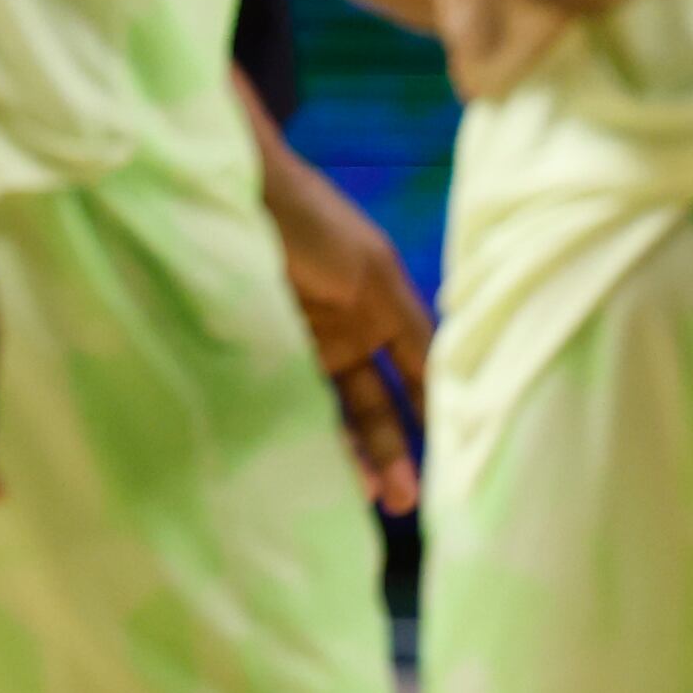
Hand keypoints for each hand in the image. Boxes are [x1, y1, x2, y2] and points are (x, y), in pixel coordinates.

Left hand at [257, 126, 433, 515]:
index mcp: (383, 312)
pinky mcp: (260, 355)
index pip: (417, 379)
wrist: (238, 191)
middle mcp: (347, 336)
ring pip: (336, 414)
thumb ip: (410, 333)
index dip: (435, 420)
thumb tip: (449, 390)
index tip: (454, 469)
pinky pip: (292, 404)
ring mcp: (304, 349)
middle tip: (407, 501)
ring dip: (355, 454)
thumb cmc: (316, 223)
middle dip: (393, 452)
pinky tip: (327, 469)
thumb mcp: (378, 274)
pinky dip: (310, 436)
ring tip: (370, 495)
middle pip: (377, 406)